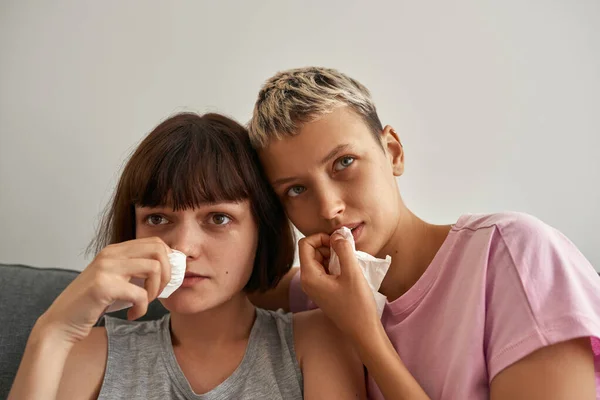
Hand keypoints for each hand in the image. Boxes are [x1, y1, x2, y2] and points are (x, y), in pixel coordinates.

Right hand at [37, 237, 171, 344]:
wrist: (61, 323)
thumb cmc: (91, 303)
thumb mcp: (114, 279)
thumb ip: (134, 269)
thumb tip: (169, 268)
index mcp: (114, 250)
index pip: (155, 242)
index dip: (168, 261)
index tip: (163, 281)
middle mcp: (110, 254)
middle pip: (159, 251)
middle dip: (166, 274)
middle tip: (157, 293)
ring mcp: (106, 268)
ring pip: (154, 268)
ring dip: (155, 290)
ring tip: (144, 303)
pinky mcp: (103, 286)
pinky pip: (140, 294)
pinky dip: (142, 308)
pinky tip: (133, 315)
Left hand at [298, 232, 379, 343]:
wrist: (362, 331)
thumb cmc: (357, 305)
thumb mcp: (352, 273)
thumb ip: (343, 250)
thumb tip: (336, 234)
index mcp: (309, 276)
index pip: (305, 244)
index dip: (321, 237)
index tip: (338, 242)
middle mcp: (307, 281)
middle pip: (311, 251)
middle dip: (328, 246)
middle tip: (347, 251)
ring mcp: (314, 287)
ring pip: (319, 260)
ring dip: (334, 255)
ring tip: (350, 261)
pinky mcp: (322, 290)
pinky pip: (325, 270)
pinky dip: (336, 265)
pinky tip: (349, 271)